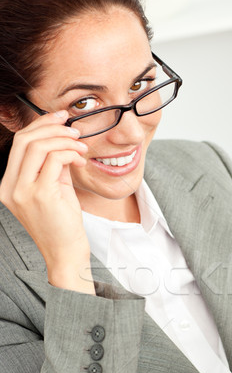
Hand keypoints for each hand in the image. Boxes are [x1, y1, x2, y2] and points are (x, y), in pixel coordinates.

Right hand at [0, 111, 94, 293]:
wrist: (66, 254)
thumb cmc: (62, 225)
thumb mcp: (54, 189)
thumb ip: (53, 165)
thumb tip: (63, 138)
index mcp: (8, 185)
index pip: (20, 144)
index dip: (40, 125)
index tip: (60, 119)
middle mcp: (10, 187)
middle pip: (26, 140)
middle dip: (52, 127)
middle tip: (73, 129)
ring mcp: (23, 191)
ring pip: (39, 146)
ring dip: (64, 140)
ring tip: (80, 146)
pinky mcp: (41, 195)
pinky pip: (55, 159)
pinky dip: (71, 153)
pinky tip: (81, 159)